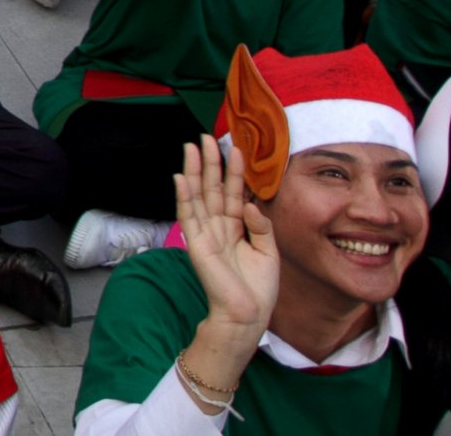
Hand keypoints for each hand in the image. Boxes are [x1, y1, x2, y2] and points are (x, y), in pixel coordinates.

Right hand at [176, 136, 280, 337]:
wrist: (247, 314)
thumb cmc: (258, 288)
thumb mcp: (269, 252)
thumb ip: (261, 225)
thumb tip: (249, 203)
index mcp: (236, 228)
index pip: (234, 193)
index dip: (235, 172)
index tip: (236, 148)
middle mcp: (218, 226)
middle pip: (213, 188)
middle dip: (210, 162)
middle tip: (206, 137)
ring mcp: (205, 233)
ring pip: (199, 195)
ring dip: (195, 171)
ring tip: (192, 147)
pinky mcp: (196, 244)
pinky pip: (188, 215)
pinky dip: (184, 196)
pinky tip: (181, 177)